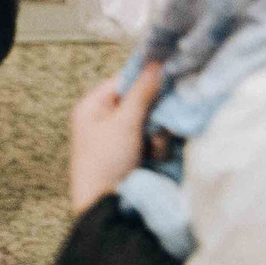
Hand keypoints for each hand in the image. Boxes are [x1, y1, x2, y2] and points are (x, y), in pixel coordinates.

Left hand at [68, 63, 162, 215]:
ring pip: (152, 117)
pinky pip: (153, 135)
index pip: (127, 78)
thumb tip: (158, 60)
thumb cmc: (106, 160)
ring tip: (153, 147)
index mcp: (93, 105)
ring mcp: (120, 133)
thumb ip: (143, 90)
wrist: (104, 204)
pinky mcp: (132, 148)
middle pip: (142, 97)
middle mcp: (105, 116)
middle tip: (157, 125)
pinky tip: (153, 156)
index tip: (172, 78)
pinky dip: (157, 144)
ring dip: (158, 131)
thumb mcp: (125, 122)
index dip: (149, 78)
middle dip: (155, 112)